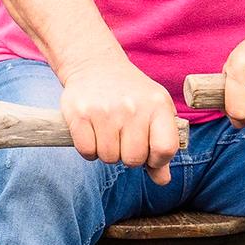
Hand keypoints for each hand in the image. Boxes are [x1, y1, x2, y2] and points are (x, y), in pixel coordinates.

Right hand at [60, 55, 179, 185]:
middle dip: (128, 156)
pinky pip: (87, 152)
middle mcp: (132, 107)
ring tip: (108, 134)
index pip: (165, 149)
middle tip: (123, 139)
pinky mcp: (79, 114)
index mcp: (157, 105)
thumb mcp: (154, 111)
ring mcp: (105, 110)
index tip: (149, 153)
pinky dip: (89, 150)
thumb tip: (163, 180)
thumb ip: (162, 145)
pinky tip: (92, 134)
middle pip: (133, 159)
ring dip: (107, 153)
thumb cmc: (130, 94)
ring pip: (108, 157)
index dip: (157, 160)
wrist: (95, 64)